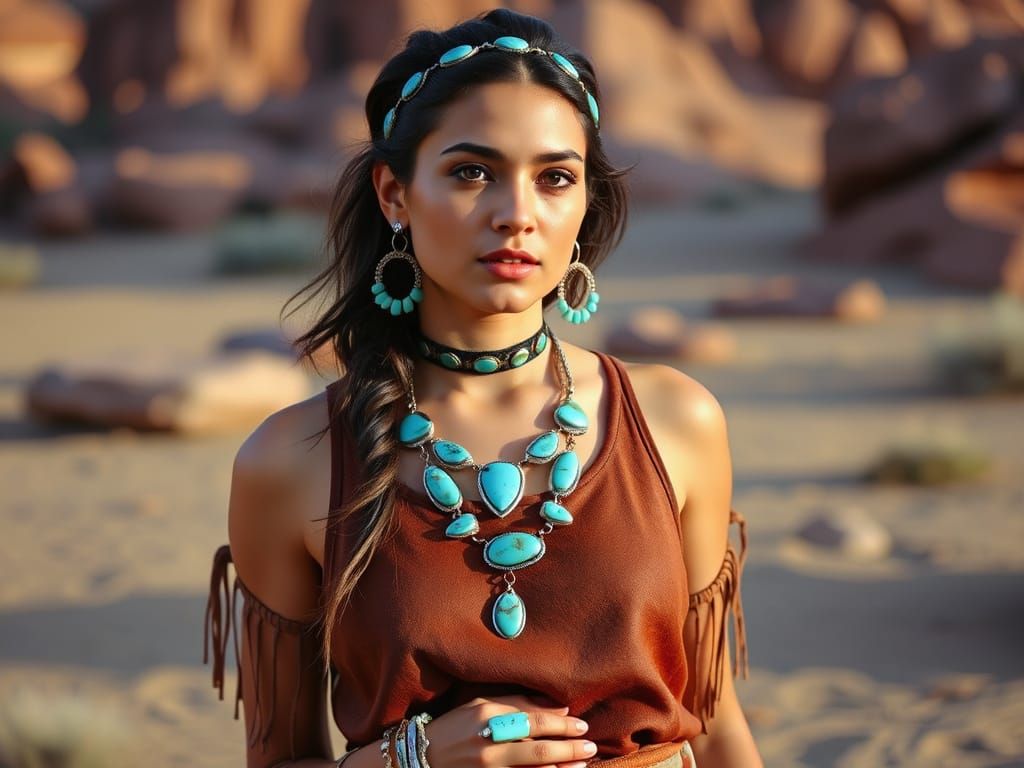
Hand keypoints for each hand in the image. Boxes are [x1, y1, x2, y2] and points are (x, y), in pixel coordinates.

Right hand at [422, 694, 595, 767]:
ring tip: (582, 764)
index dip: (561, 723)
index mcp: (487, 717)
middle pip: (539, 748)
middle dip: (569, 748)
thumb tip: (556, 705)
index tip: (581, 724)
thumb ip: (517, 702)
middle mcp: (488, 744)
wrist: (420, 758)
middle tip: (590, 745)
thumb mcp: (480, 705)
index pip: (534, 719)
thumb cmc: (453, 727)